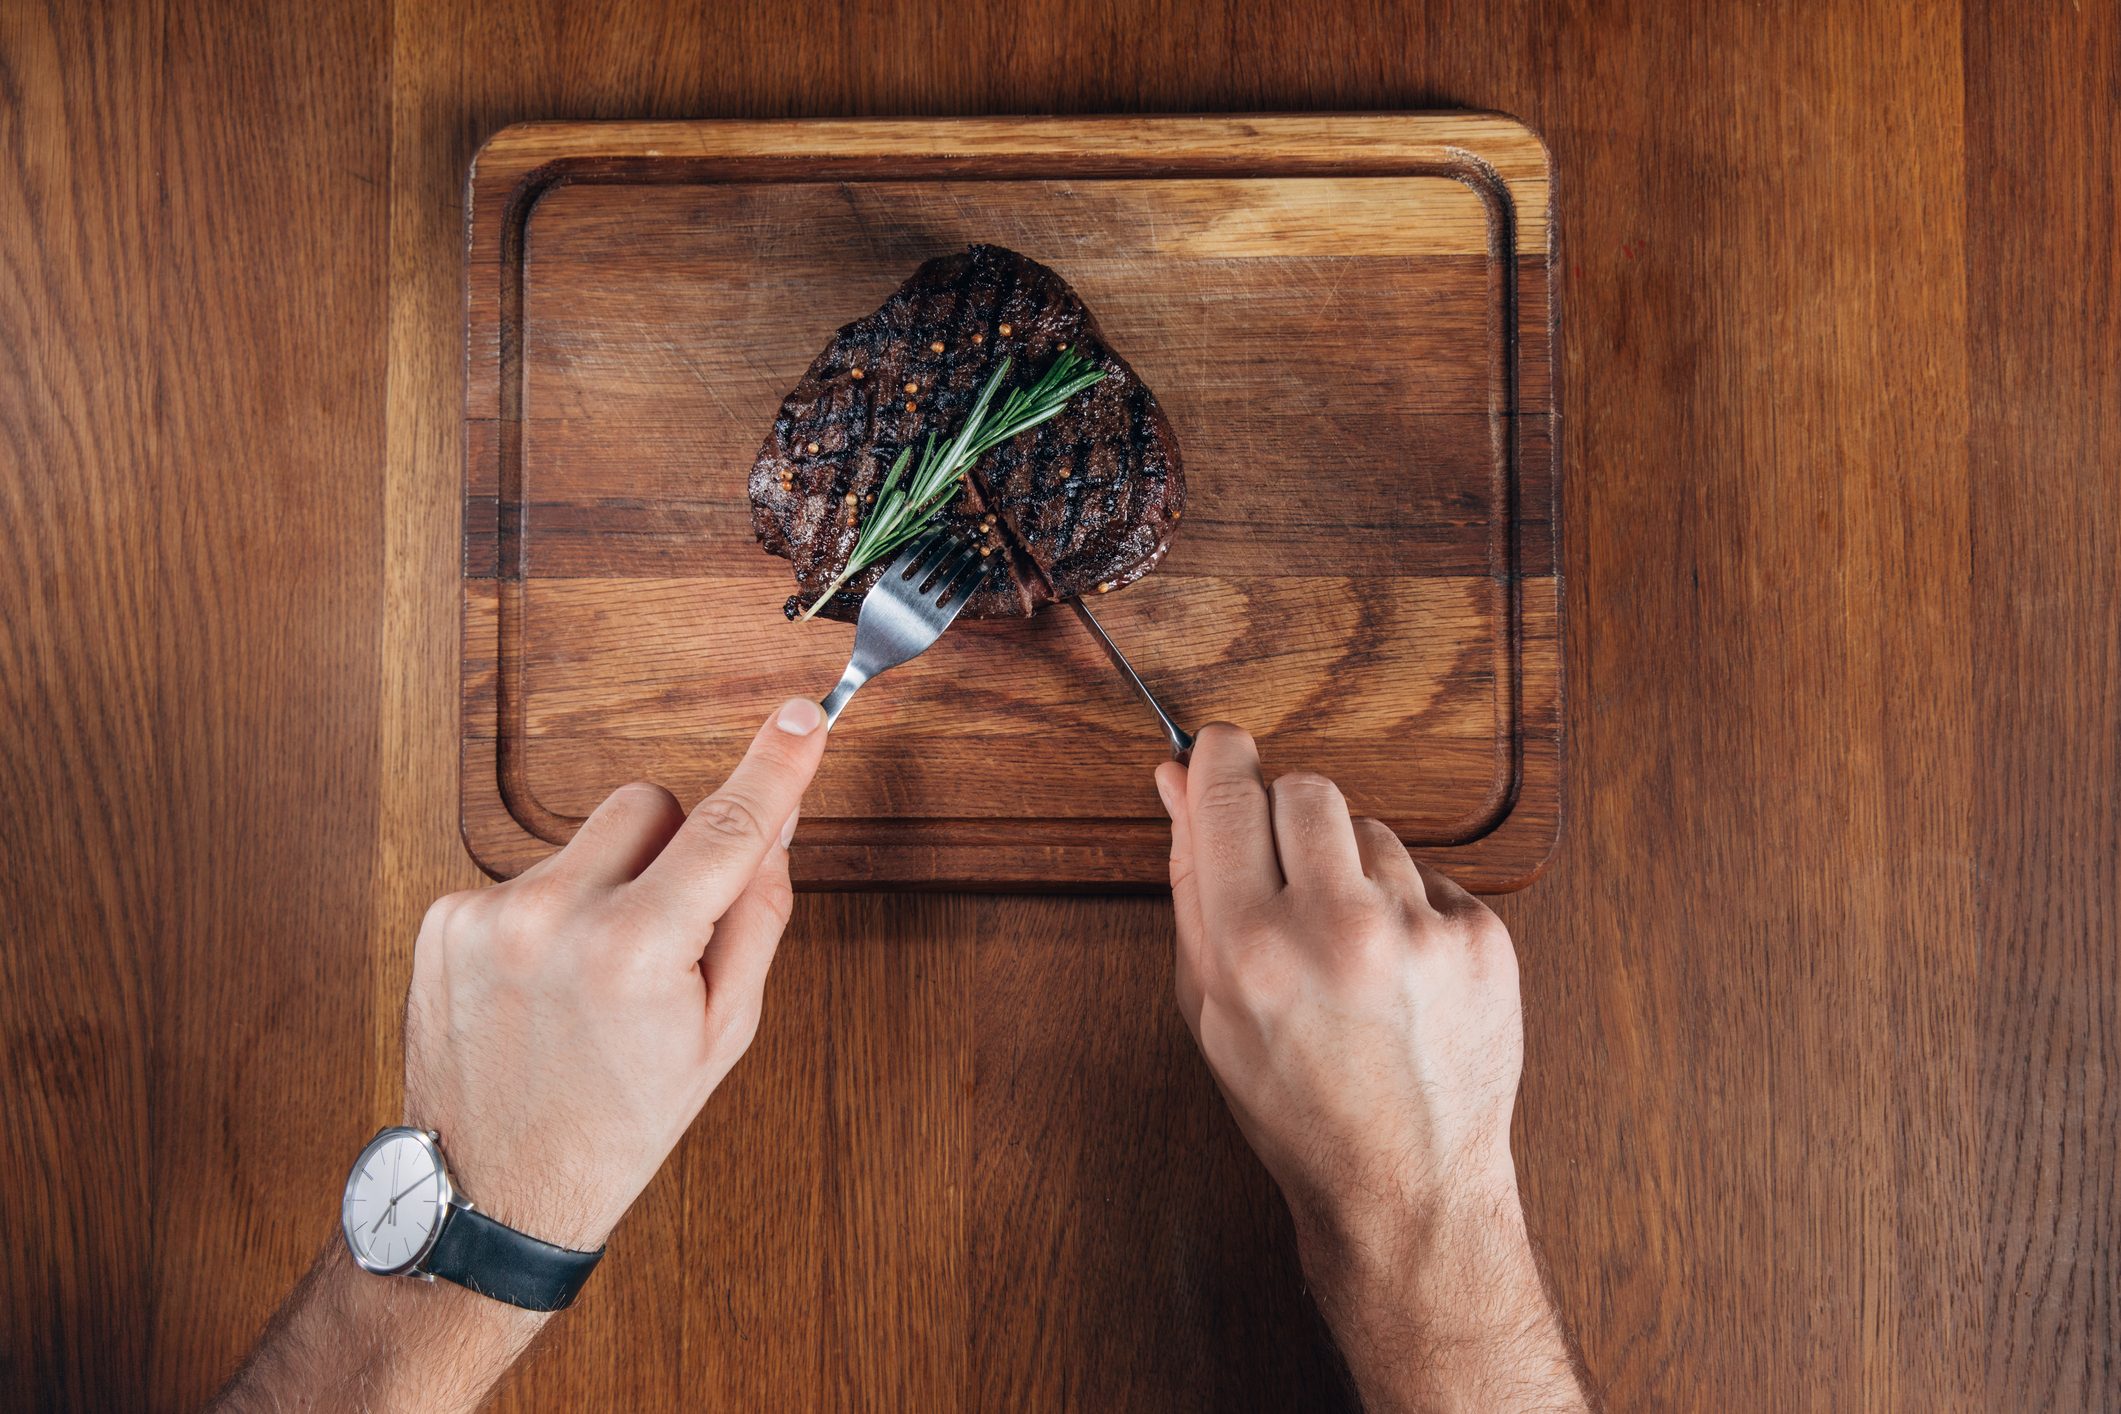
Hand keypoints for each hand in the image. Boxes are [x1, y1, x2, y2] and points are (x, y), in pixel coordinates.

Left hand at [404, 697, 828, 1250]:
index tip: (800, 718)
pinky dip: (547, 916)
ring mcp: (488, 916)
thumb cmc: (618, 1119)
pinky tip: (543, 983)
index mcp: (634, 953)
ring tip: (591, 978)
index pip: (725, 828)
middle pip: (648, 804)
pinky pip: (527, 874)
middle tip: (666, 932)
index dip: (774, 768)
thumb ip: (758, 916)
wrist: (496, 1189)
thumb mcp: (724, 1033)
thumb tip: (774, 827)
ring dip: (605, 886)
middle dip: (672, 850)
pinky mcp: (445, 919)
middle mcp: (554, 919)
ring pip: (585, 840)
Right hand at [1156, 724, 1583, 1409]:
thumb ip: (1191, 881)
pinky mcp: (1482, 940)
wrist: (1405, 1184)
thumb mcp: (1211, 1003)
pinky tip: (1401, 977)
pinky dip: (1413, 913)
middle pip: (1308, 790)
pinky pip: (1431, 879)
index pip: (1229, 792)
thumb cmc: (1294, 1103)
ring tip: (1353, 954)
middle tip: (1289, 874)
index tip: (1223, 751)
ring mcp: (1419, 933)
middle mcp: (1338, 929)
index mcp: (1251, 947)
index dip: (1222, 759)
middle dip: (1290, 817)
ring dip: (1357, 873)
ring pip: (1374, 834)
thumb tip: (1177, 780)